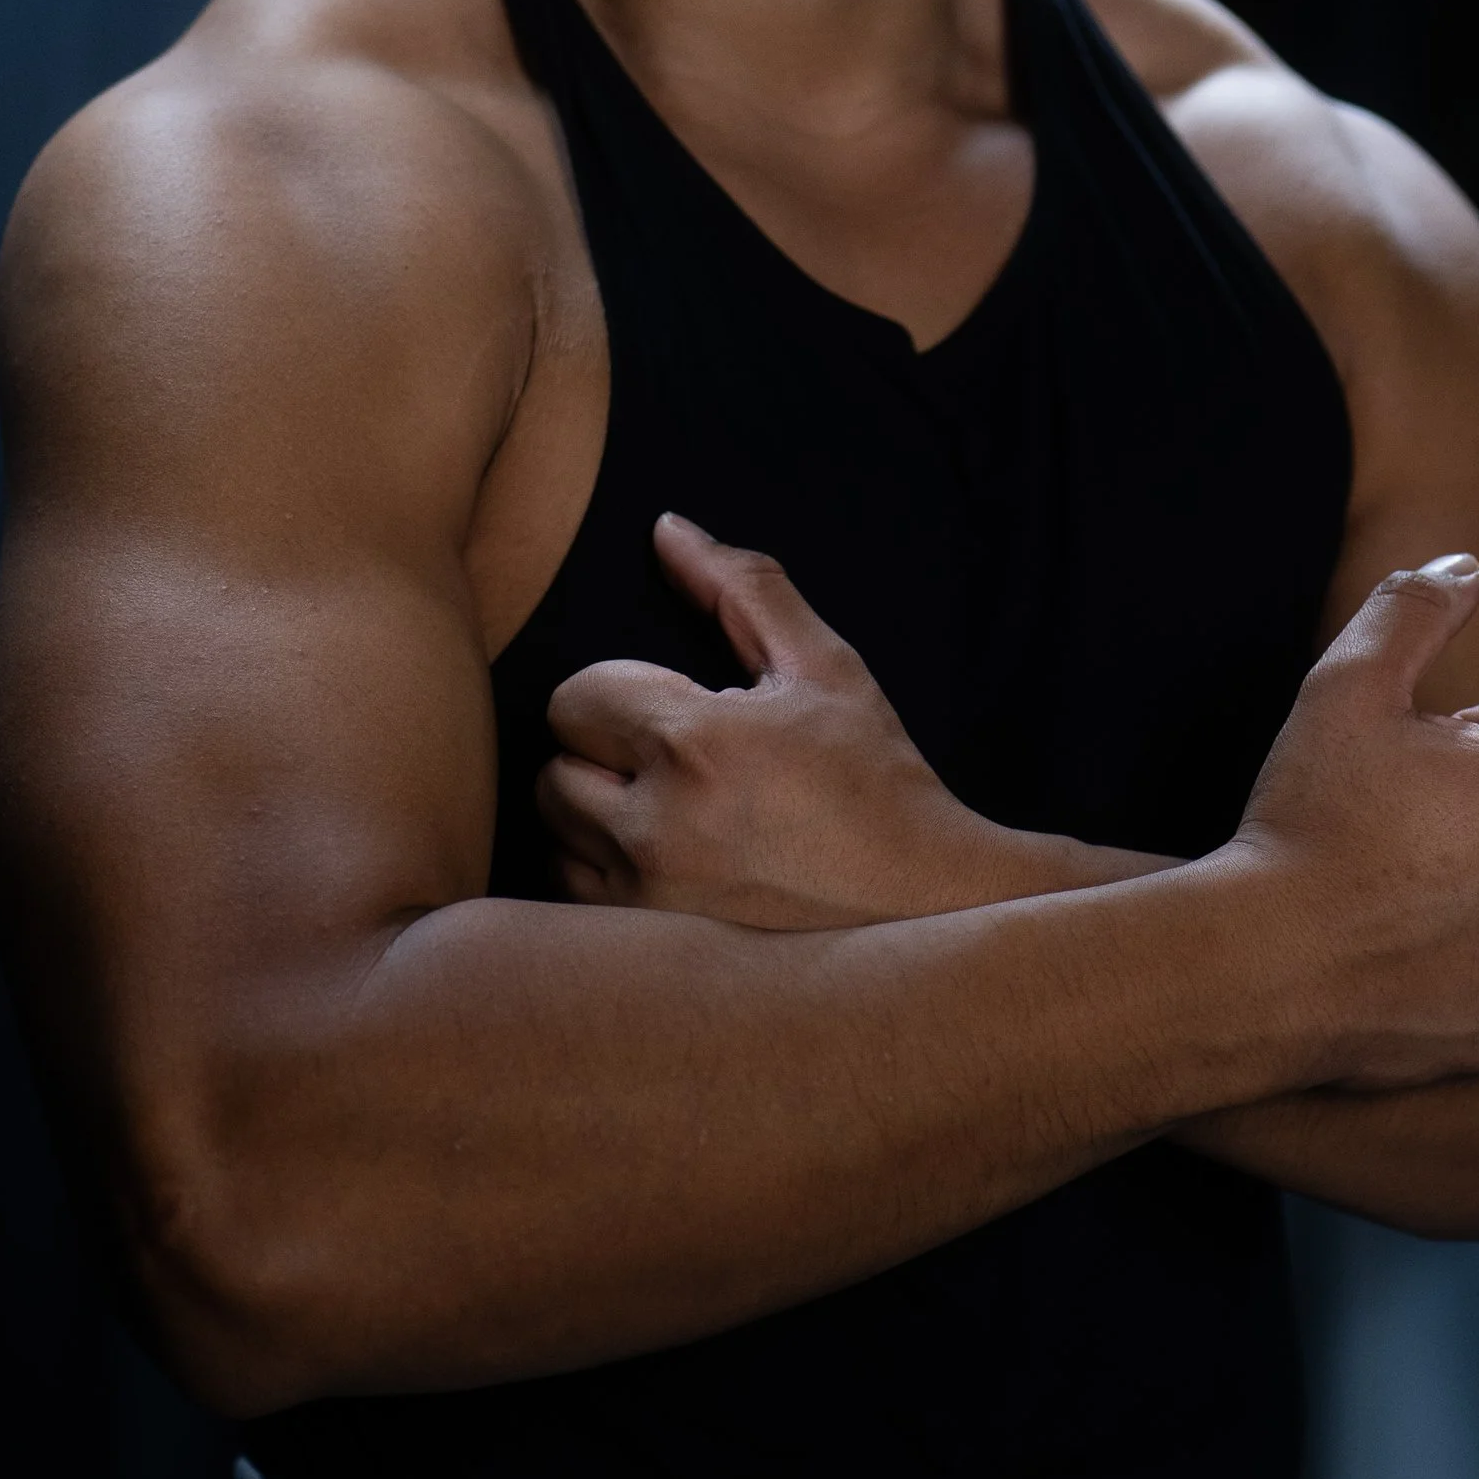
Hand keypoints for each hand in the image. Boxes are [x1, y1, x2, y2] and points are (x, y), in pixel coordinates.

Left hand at [538, 516, 1034, 928]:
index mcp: (697, 745)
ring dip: (592, 811)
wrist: (924, 903)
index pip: (579, 695)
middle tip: (670, 758)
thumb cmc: (875, 778)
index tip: (673, 709)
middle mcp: (657, 828)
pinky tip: (659, 859)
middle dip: (603, 750)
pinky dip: (598, 870)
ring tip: (664, 809)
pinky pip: (570, 895)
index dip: (621, 691)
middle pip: (554, 764)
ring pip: (554, 832)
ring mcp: (647, 899)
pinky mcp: (647, 949)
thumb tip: (668, 529)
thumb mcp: (823, 667)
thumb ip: (741, 587)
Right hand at [1224, 553, 1478, 1093]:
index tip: (1392, 773)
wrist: (1267, 968)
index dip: (1451, 737)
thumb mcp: (1344, 685)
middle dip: (1477, 812)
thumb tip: (1467, 562)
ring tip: (1392, 899)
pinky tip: (1411, 962)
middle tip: (1386, 836)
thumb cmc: (1306, 818)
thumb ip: (1413, 608)